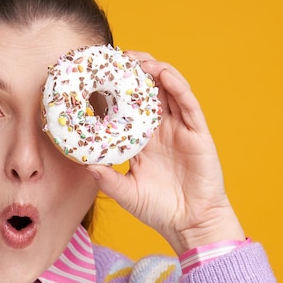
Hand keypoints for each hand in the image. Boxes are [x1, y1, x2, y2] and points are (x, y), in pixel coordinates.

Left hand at [86, 52, 243, 254]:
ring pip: (168, 91)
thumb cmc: (158, 209)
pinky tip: (165, 74)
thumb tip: (85, 164)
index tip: (98, 75)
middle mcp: (160, 130)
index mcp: (141, 140)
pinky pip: (188, 105)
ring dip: (155, 71)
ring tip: (139, 60)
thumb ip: (107, 178)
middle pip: (147, 91)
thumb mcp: (125, 192)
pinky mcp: (197, 133)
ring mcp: (179, 129)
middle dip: (135, 72)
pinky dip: (178, 86)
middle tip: (118, 58)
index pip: (127, 107)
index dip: (115, 90)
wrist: (191, 224)